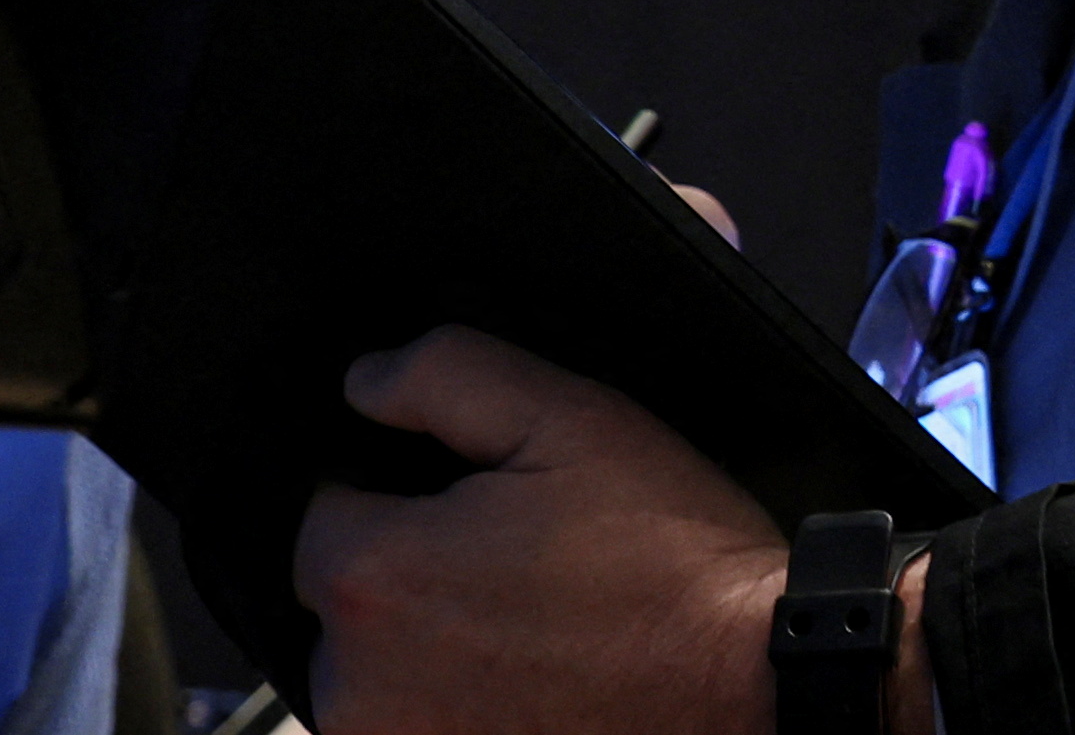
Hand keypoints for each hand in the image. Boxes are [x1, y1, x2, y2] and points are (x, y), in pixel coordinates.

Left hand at [297, 327, 926, 734]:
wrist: (750, 689)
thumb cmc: (674, 572)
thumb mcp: (573, 420)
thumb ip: (447, 375)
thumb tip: (367, 379)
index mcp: (376, 577)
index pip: (325, 511)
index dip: (405, 495)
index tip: (483, 507)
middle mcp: (360, 685)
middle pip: (346, 600)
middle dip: (415, 573)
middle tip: (521, 564)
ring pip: (377, 672)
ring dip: (431, 646)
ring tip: (538, 625)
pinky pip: (418, 724)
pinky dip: (461, 703)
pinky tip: (537, 675)